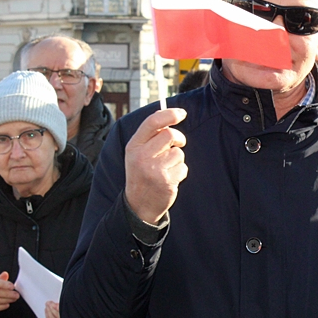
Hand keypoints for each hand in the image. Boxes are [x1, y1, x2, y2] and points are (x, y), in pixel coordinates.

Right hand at [124, 108, 187, 224]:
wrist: (139, 205)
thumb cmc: (141, 174)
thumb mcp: (137, 153)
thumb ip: (150, 136)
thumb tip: (167, 114)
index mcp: (134, 146)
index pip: (153, 122)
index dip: (169, 114)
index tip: (182, 113)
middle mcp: (142, 156)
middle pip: (170, 134)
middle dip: (179, 138)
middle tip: (178, 144)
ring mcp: (154, 169)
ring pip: (178, 152)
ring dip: (178, 159)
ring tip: (167, 169)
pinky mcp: (166, 181)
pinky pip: (183, 168)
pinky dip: (181, 172)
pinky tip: (170, 179)